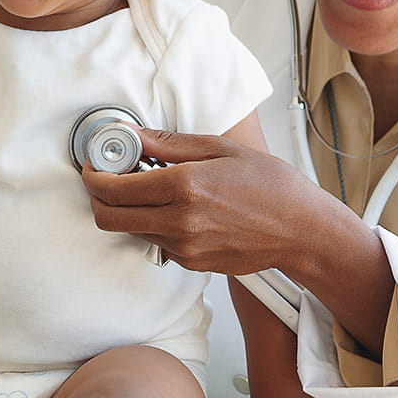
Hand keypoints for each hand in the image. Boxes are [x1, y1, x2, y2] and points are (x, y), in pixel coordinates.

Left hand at [82, 127, 351, 276]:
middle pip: (108, 218)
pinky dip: (156, 225)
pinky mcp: (192, 263)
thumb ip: (167, 143)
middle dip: (99, 197)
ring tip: (154, 189)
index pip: (112, 189)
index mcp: (184, 188)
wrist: (303, 230)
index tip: (95, 164)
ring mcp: (185, 248)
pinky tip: (180, 209)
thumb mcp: (219, 148)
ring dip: (131, 210)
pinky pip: (157, 243)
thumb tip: (129, 134)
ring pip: (131, 231)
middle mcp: (179, 222)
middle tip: (109, 178)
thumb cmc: (270, 184)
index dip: (94, 175)